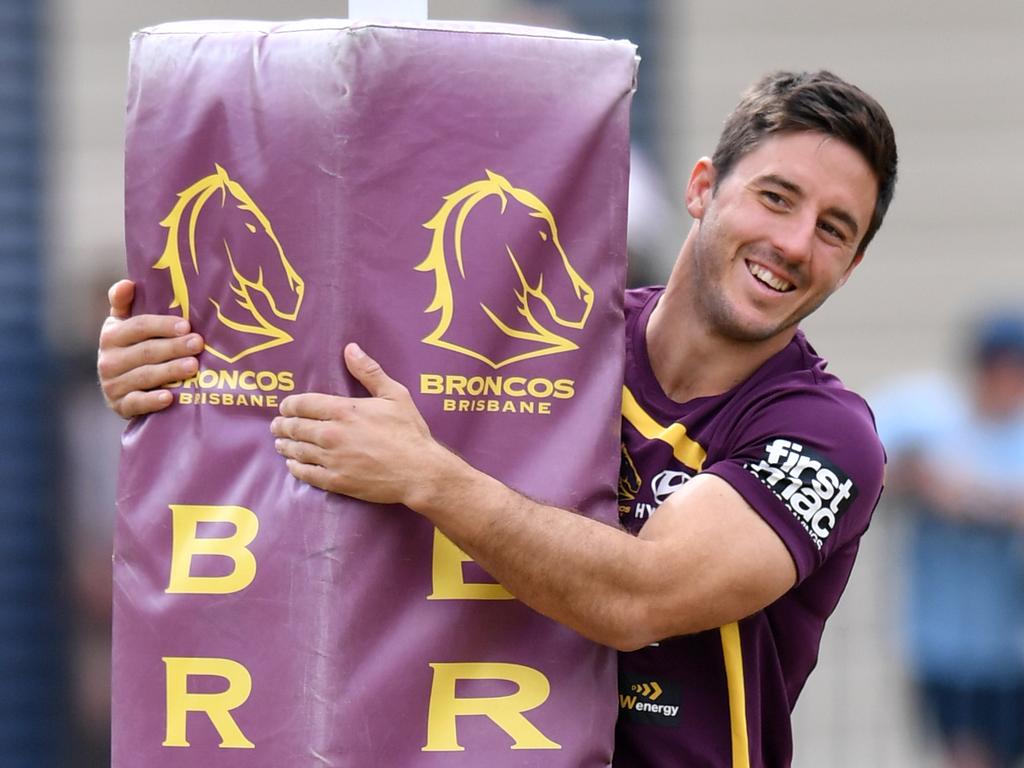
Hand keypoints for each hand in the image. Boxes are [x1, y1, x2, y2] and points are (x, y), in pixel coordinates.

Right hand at [97, 279, 203, 417]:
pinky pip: (136, 403)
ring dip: (170, 371)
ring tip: (193, 366)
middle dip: (173, 347)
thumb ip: (125, 304)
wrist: (120, 389)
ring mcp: (113, 385)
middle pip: (145, 352)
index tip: (185, 325)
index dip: (162, 325)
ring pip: (144, 376)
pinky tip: (169, 396)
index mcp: (111, 335)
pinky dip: (152, 401)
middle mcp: (108, 360)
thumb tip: (128, 283)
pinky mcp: (120, 406)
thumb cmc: (132, 349)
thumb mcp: (124, 325)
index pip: (137, 327)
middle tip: (198, 344)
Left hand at [271, 343, 450, 504]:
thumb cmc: (409, 432)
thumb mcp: (394, 395)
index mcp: (343, 410)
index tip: (284, 406)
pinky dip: (295, 468)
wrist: (418, 471)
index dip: (289, 405)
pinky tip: (292, 465)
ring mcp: (331, 459)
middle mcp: (331, 434)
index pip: (303, 404)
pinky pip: (307, 474)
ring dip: (285, 446)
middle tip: (276, 425)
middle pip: (295, 427)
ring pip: (297, 451)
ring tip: (280, 443)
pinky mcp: (336, 481)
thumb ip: (369, 371)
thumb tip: (350, 348)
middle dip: (282, 425)